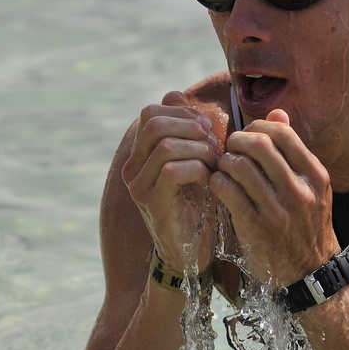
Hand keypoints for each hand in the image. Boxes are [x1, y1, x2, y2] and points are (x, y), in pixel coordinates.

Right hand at [122, 91, 221, 273]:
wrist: (190, 253)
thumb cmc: (197, 205)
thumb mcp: (195, 161)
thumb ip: (186, 129)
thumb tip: (176, 95)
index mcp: (140, 153)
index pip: (151, 111)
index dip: (183, 112)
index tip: (207, 128)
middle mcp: (132, 166)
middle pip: (153, 121)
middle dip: (190, 125)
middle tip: (213, 142)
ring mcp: (139, 185)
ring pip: (165, 144)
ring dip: (198, 148)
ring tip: (216, 160)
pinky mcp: (152, 203)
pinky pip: (172, 170)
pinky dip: (198, 168)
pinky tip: (210, 179)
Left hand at [209, 109, 338, 285]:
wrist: (309, 272)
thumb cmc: (305, 223)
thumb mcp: (310, 187)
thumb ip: (292, 151)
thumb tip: (277, 113)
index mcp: (315, 175)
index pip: (282, 132)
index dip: (257, 126)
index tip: (247, 135)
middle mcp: (299, 191)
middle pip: (259, 144)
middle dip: (236, 140)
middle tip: (229, 148)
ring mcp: (278, 211)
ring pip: (240, 166)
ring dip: (224, 161)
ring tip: (222, 167)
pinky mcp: (255, 227)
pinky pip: (227, 191)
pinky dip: (217, 181)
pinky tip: (217, 184)